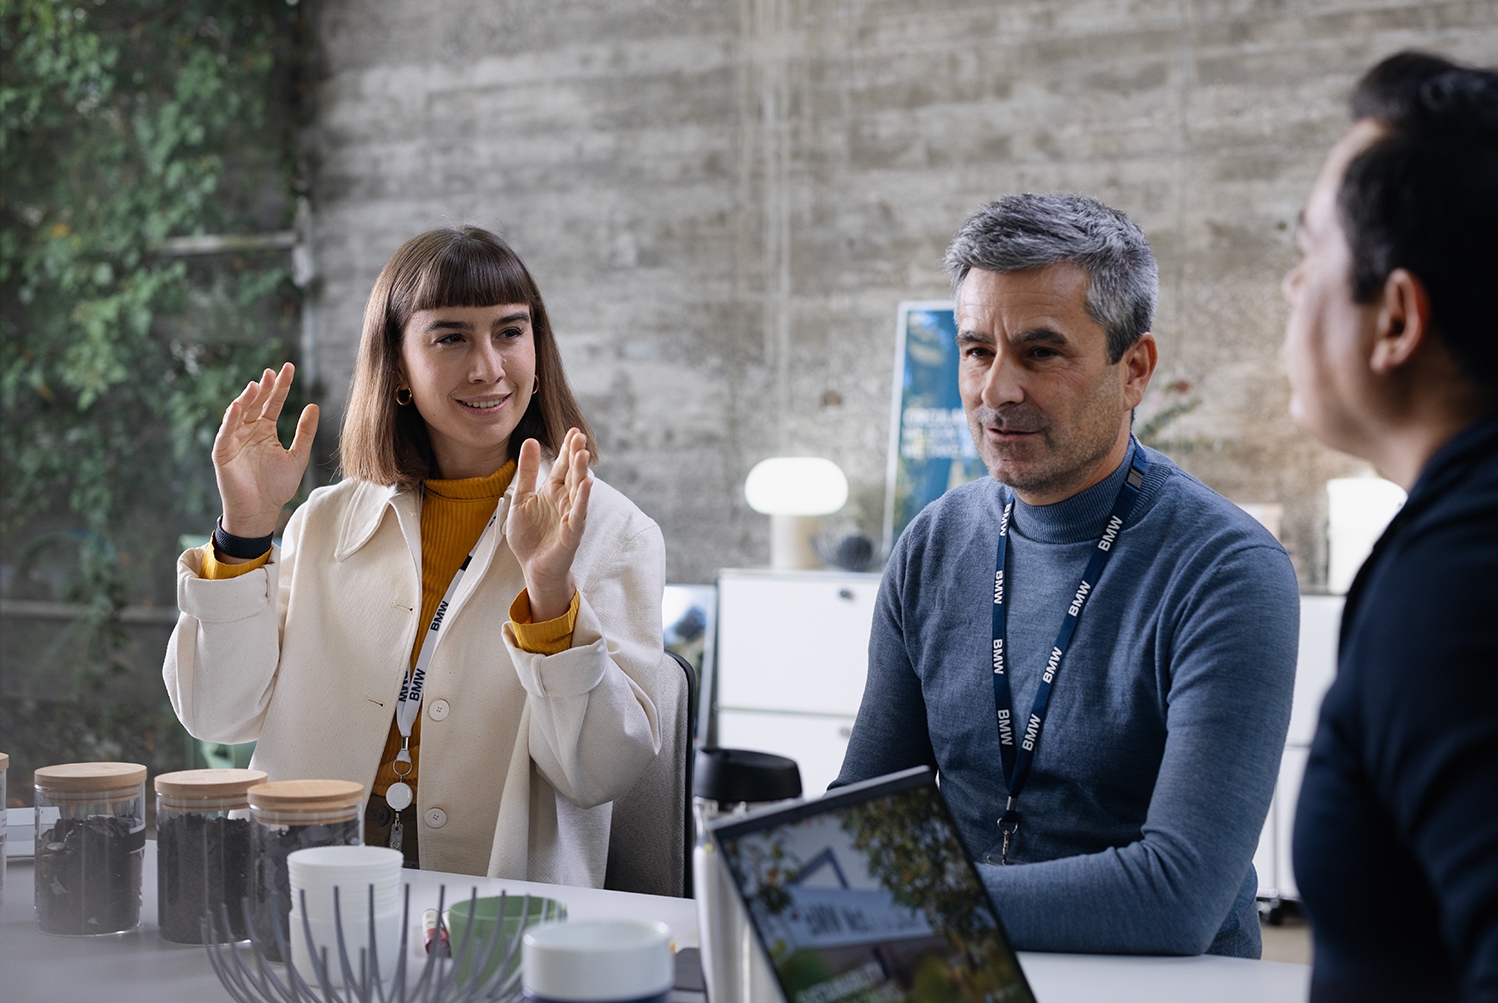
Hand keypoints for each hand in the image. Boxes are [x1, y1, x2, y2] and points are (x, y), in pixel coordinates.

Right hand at [212, 362, 318, 539]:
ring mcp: (234, 440)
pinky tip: (237, 406)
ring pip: (239, 413)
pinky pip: (225, 433)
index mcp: (266, 430)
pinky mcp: (223, 453)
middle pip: (256, 403)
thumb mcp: (297, 457)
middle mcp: (249, 431)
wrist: (261, 512)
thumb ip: (305, 433)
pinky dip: (230, 419)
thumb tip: (314, 405)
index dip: (281, 386)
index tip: (289, 367)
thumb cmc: (277, 487)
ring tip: (256, 385)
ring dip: (246, 398)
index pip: (273, 402)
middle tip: (273, 372)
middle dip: (264, 387)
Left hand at [507, 428, 591, 621]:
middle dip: (576, 455)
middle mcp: (565, 500)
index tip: (573, 430)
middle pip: (573, 473)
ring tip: (583, 453)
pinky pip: (579, 514)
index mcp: (553, 491)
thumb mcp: (522, 498)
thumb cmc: (530, 536)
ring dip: (582, 472)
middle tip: (579, 435)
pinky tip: (587, 484)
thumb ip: (528, 472)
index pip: (563, 465)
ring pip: (579, 490)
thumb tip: (531, 441)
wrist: (532, 567)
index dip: (567, 449)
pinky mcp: (572, 533)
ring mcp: (571, 516)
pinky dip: (583, 499)